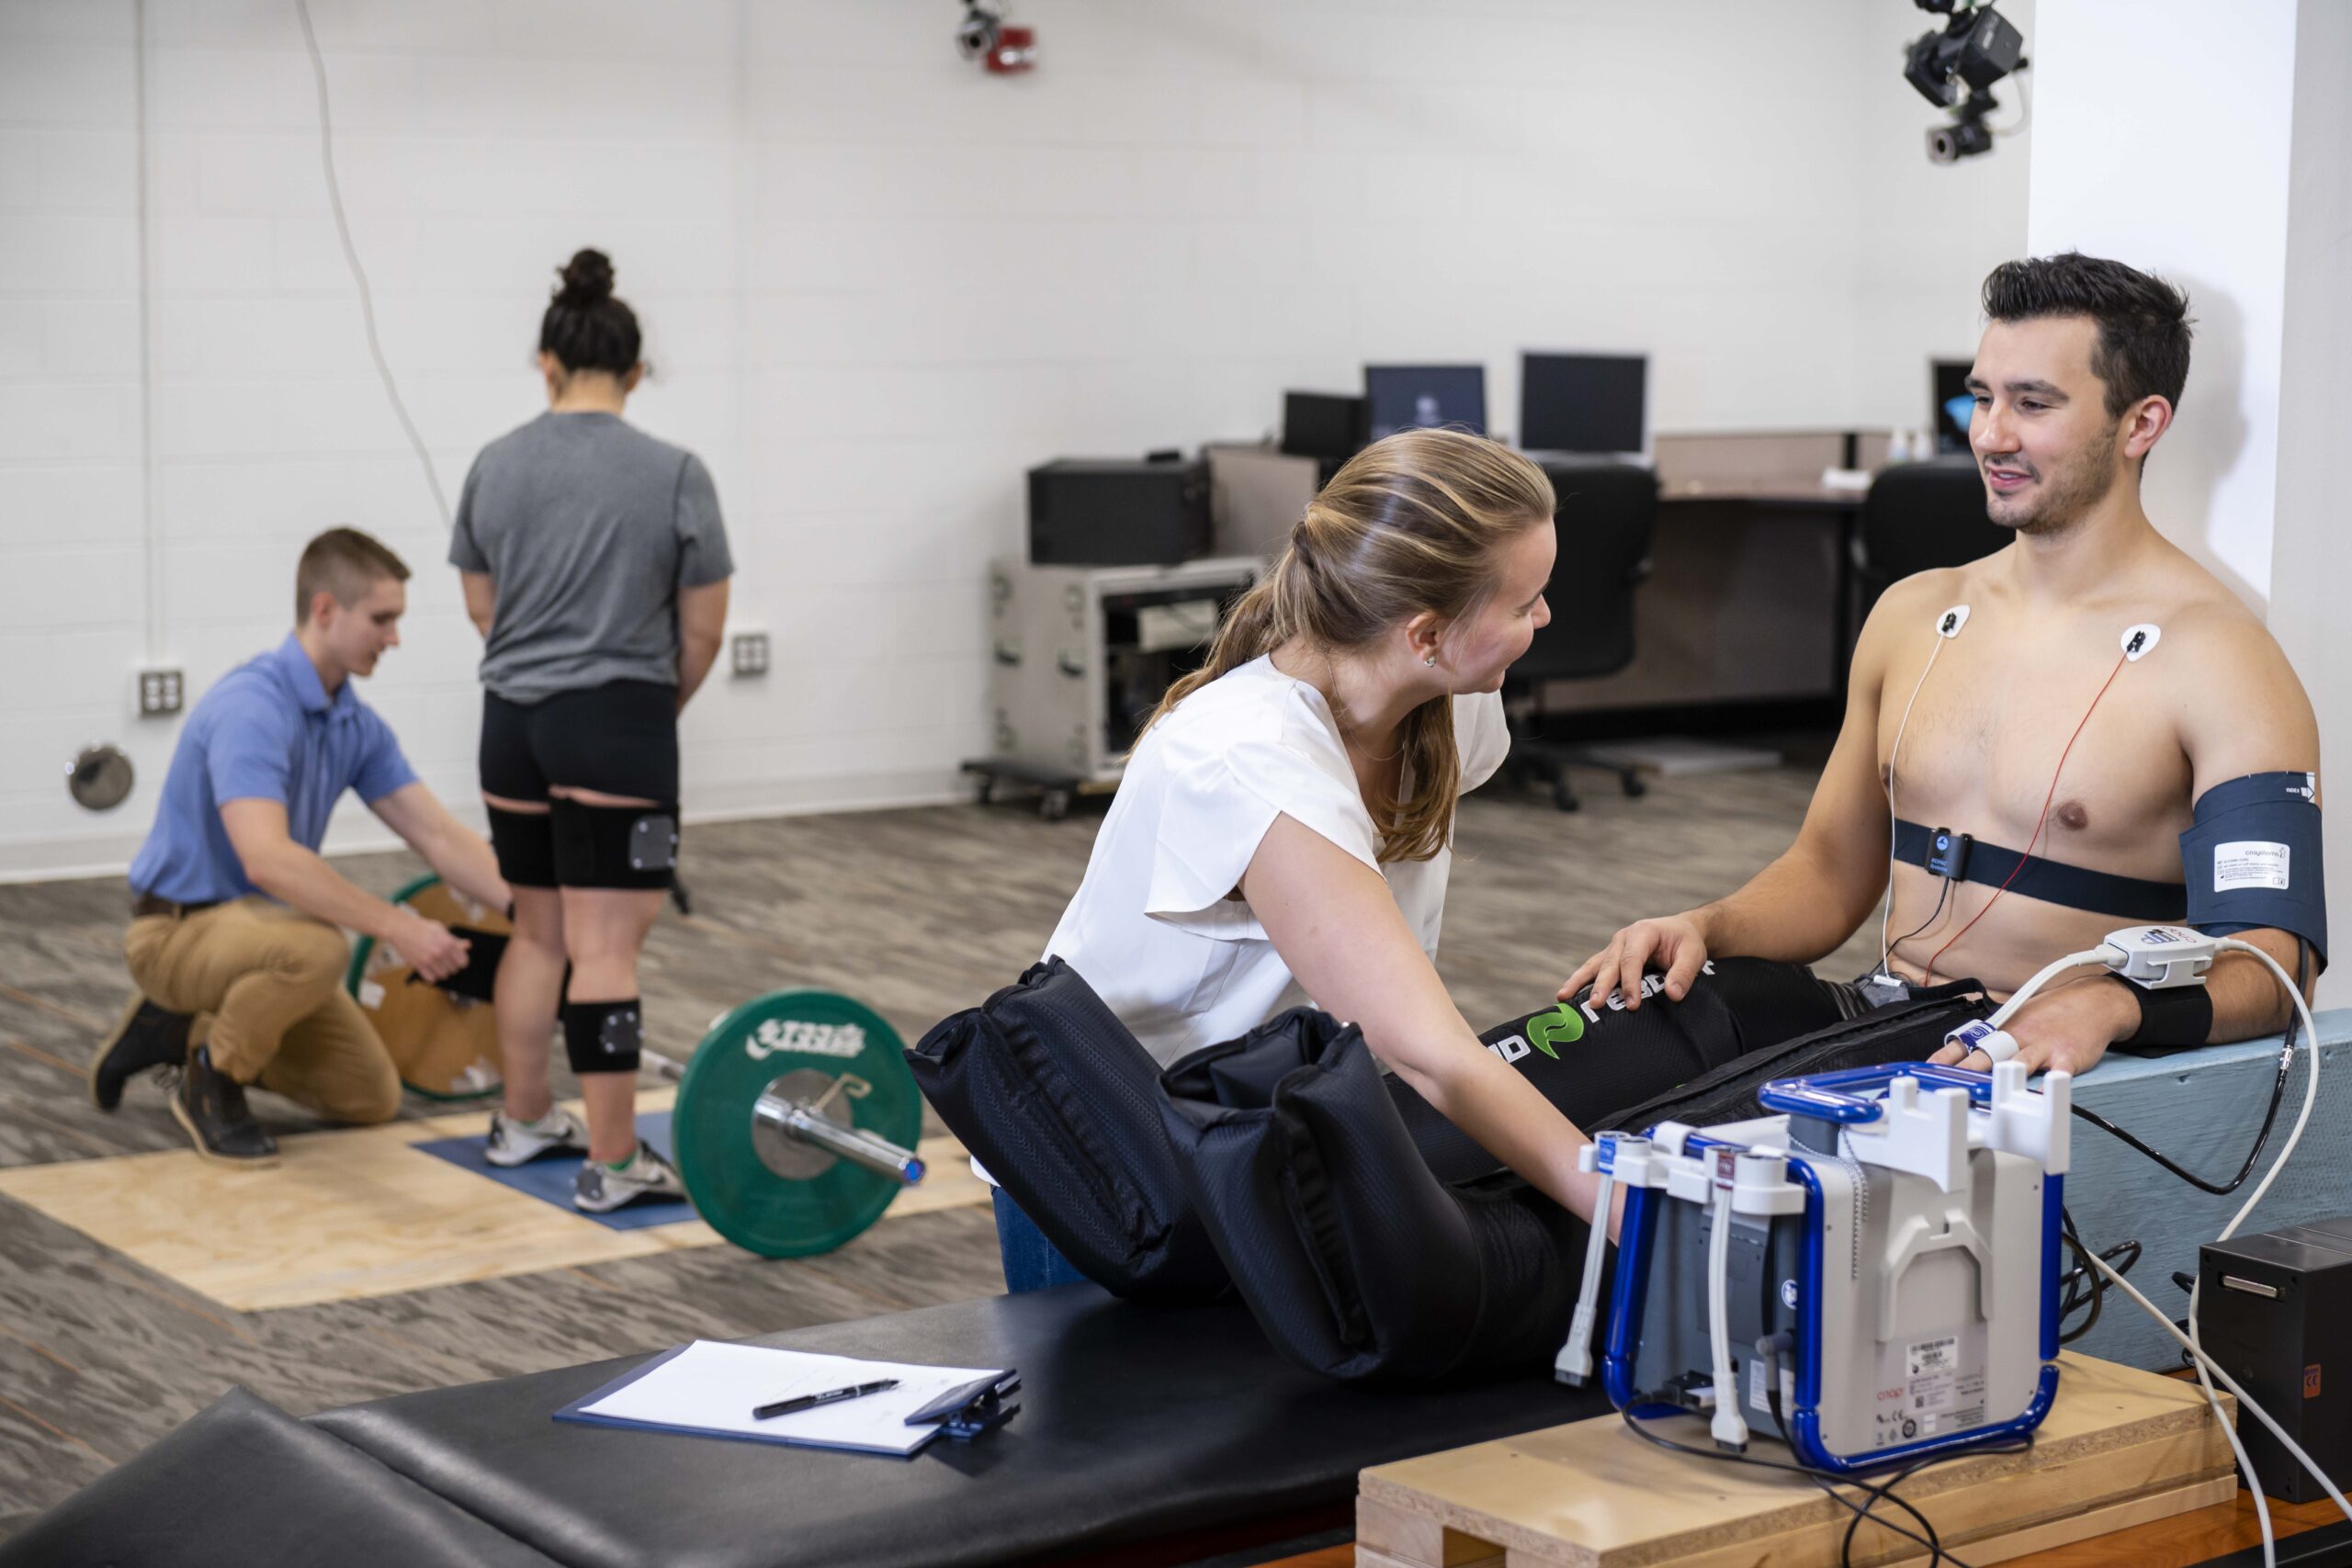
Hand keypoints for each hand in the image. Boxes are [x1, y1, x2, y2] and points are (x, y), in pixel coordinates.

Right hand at [390, 912, 470, 984]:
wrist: (401, 929)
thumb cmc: (422, 927)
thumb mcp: (441, 930)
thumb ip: (455, 940)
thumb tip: (468, 945)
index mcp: (448, 942)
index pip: (463, 962)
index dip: (462, 962)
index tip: (459, 962)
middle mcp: (440, 952)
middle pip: (454, 969)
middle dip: (452, 966)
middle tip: (447, 962)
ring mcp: (429, 959)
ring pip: (443, 975)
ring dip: (443, 972)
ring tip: (439, 966)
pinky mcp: (418, 965)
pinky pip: (431, 978)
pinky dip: (433, 977)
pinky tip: (431, 971)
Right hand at [1559, 914, 1709, 1009]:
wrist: (1681, 931)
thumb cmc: (1686, 942)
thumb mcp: (1693, 954)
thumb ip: (1684, 973)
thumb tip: (1673, 995)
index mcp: (1643, 932)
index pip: (1632, 959)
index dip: (1631, 982)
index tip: (1632, 1005)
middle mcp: (1623, 938)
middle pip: (1609, 963)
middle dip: (1601, 985)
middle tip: (1596, 1005)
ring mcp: (1614, 947)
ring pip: (1594, 965)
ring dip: (1579, 981)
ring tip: (1563, 997)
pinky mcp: (1611, 957)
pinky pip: (1593, 969)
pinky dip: (1580, 981)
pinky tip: (1567, 995)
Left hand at [1927, 975, 2136, 1077]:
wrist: (2093, 1004)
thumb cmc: (2051, 1015)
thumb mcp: (2017, 1019)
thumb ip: (1994, 1037)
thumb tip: (1963, 1053)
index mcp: (2003, 1028)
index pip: (1967, 1041)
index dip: (1946, 1056)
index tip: (1927, 1068)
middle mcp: (2019, 1037)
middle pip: (1987, 1054)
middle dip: (1968, 1069)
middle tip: (1950, 1083)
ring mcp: (2043, 1047)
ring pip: (2018, 1062)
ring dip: (2002, 1076)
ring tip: (1986, 1091)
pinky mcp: (2067, 1058)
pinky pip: (2057, 1074)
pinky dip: (2049, 1085)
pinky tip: (2041, 1094)